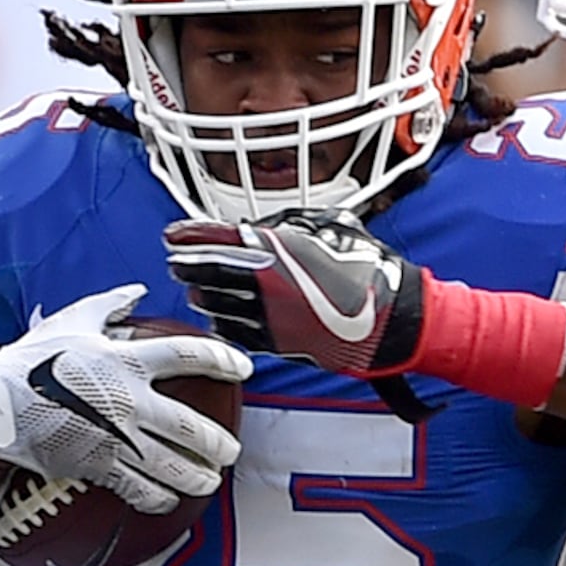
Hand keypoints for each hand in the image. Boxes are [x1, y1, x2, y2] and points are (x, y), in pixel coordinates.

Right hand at [0, 285, 251, 512]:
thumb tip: (136, 292)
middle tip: (230, 451)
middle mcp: (129, 401)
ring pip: (174, 466)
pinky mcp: (97, 466)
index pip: (190, 356)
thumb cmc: (28, 360)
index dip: (224, 360)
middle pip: (192, 427)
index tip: (243, 368)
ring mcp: (116, 437)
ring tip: (208, 480)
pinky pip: (139, 488)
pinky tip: (166, 500)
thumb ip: (109, 306)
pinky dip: (157, 497)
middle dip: (218, 443)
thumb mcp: (69, 321)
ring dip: (198, 477)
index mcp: (126, 360)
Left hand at [161, 214, 427, 375]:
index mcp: (281, 246)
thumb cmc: (368, 267)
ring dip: (200, 293)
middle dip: (187, 264)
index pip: (221, 236)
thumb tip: (263, 226)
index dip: (191, 234)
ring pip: (218, 303)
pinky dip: (221, 320)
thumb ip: (291, 222)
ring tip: (191, 286)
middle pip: (210, 271)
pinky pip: (236, 331)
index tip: (172, 233)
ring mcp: (270, 314)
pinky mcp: (278, 342)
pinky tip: (215, 314)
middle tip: (174, 260)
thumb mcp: (332, 226)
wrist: (392, 316)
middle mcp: (269, 280)